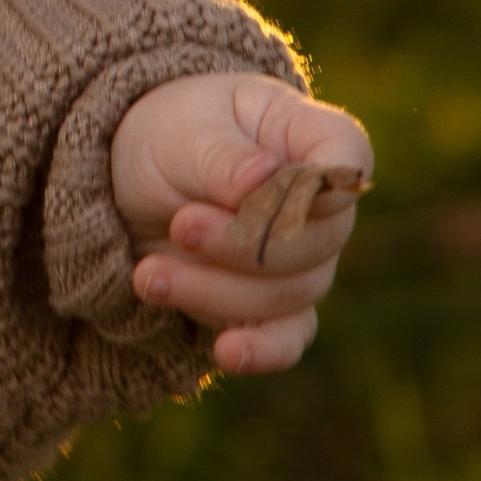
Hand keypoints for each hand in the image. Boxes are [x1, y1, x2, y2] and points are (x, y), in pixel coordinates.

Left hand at [109, 73, 372, 376]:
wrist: (132, 178)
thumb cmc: (173, 134)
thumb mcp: (185, 128)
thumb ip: (223, 156)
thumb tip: (261, 178)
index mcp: (313, 139)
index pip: (347, 157)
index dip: (316, 180)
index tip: (260, 183)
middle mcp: (321, 208)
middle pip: (314, 242)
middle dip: (241, 243)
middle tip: (180, 226)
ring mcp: (302, 263)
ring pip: (286, 296)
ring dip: (214, 291)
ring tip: (149, 276)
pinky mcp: (272, 308)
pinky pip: (285, 339)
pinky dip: (260, 349)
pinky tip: (226, 352)